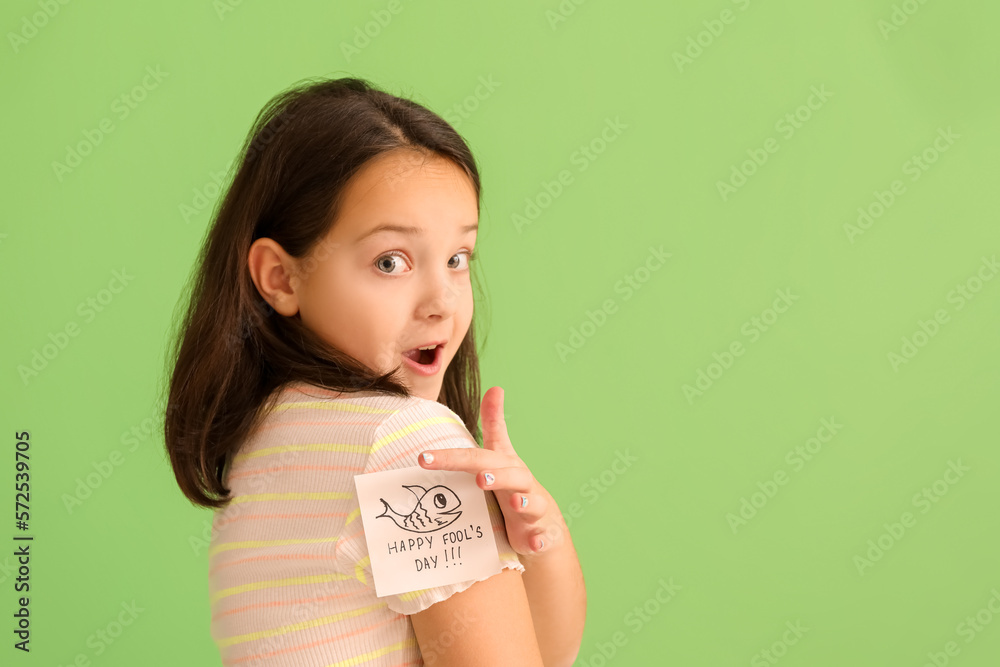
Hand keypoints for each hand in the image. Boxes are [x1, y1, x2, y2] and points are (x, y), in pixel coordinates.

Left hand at [417, 386, 564, 557]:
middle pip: (511, 476)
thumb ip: (494, 424)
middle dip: (496, 476)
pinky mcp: (539, 532)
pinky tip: (533, 545)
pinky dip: (539, 540)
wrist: (544, 522)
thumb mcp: (503, 455)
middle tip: (478, 478)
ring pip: (532, 503)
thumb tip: (495, 387)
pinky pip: (541, 538)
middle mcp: (521, 484)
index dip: (453, 457)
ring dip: (524, 502)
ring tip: (515, 504)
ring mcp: (533, 508)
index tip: (423, 458)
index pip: (479, 457)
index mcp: (505, 466)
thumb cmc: (514, 485)